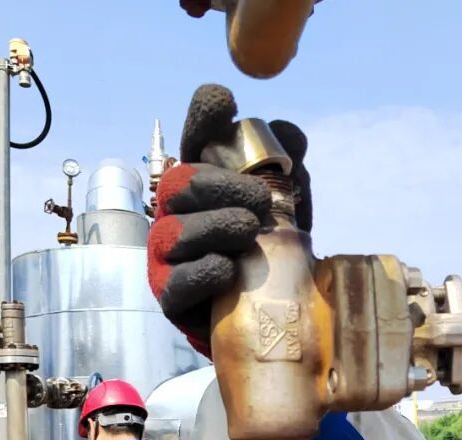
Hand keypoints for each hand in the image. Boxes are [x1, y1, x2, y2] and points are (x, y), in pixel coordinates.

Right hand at [147, 83, 311, 354]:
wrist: (263, 316)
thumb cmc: (268, 252)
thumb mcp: (286, 209)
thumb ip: (289, 171)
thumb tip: (292, 137)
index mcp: (207, 182)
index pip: (197, 139)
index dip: (204, 117)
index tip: (223, 101)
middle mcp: (178, 211)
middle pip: (181, 182)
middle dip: (221, 185)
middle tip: (261, 200)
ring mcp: (168, 253)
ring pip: (177, 230)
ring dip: (215, 226)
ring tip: (249, 231)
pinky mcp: (171, 294)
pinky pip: (179, 279)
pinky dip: (205, 271)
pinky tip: (229, 269)